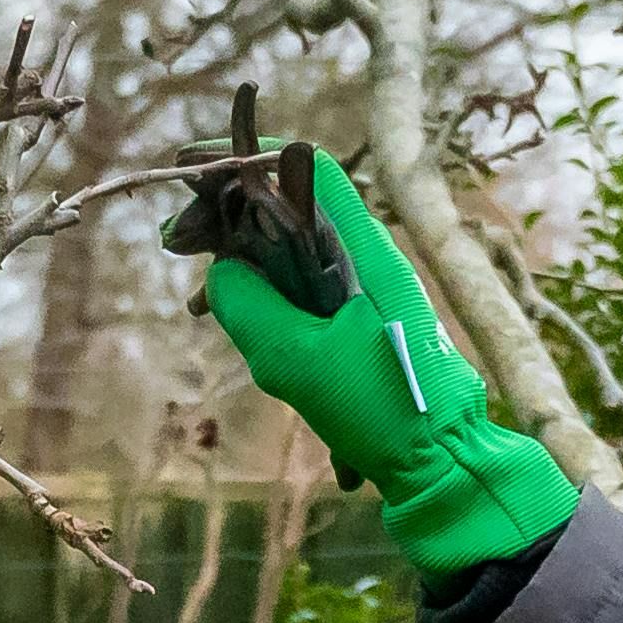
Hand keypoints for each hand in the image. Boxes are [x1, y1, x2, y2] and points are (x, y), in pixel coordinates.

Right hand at [181, 145, 580, 578]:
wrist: (445, 464)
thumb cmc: (381, 409)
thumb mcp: (296, 359)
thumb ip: (247, 305)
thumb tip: (221, 274)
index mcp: (364, 250)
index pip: (305, 168)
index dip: (247, 158)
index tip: (193, 169)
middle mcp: (370, 259)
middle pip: (291, 210)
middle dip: (229, 220)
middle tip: (177, 242)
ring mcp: (370, 293)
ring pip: (294, 256)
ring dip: (244, 268)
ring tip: (198, 305)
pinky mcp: (366, 326)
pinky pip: (309, 295)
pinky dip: (270, 302)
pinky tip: (242, 330)